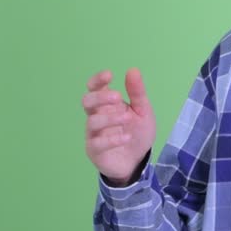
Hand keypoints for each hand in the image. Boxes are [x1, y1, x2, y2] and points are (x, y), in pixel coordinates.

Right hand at [83, 67, 156, 185]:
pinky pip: (97, 143)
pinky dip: (112, 139)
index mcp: (107, 104)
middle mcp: (97, 116)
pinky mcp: (95, 150)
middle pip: (87, 102)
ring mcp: (94, 134)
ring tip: (128, 119)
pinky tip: (127, 138)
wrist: (138, 161)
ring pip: (92, 122)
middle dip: (100, 97)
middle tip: (118, 98)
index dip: (97, 80)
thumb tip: (133, 70)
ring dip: (111, 118)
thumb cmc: (137, 133)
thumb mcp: (143, 111)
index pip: (94, 88)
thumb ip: (138, 93)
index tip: (109, 75)